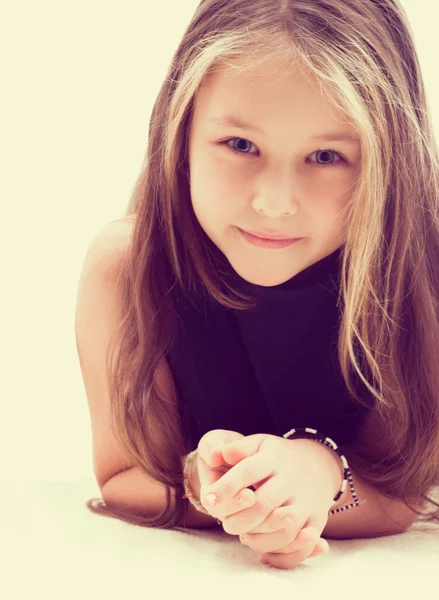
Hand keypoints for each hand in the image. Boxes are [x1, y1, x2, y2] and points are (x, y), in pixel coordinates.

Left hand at [199, 433, 335, 569]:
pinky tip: (265, 556)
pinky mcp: (317, 520)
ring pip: (284, 529)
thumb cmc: (277, 456)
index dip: (227, 487)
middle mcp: (291, 480)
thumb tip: (213, 454)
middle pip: (263, 505)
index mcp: (272, 459)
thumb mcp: (258, 444)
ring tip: (244, 535)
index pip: (247, 471)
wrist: (319, 463)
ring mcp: (306, 501)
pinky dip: (283, 556)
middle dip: (239, 519)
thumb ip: (235, 448)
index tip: (209, 499)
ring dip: (259, 539)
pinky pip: (301, 545)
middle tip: (226, 524)